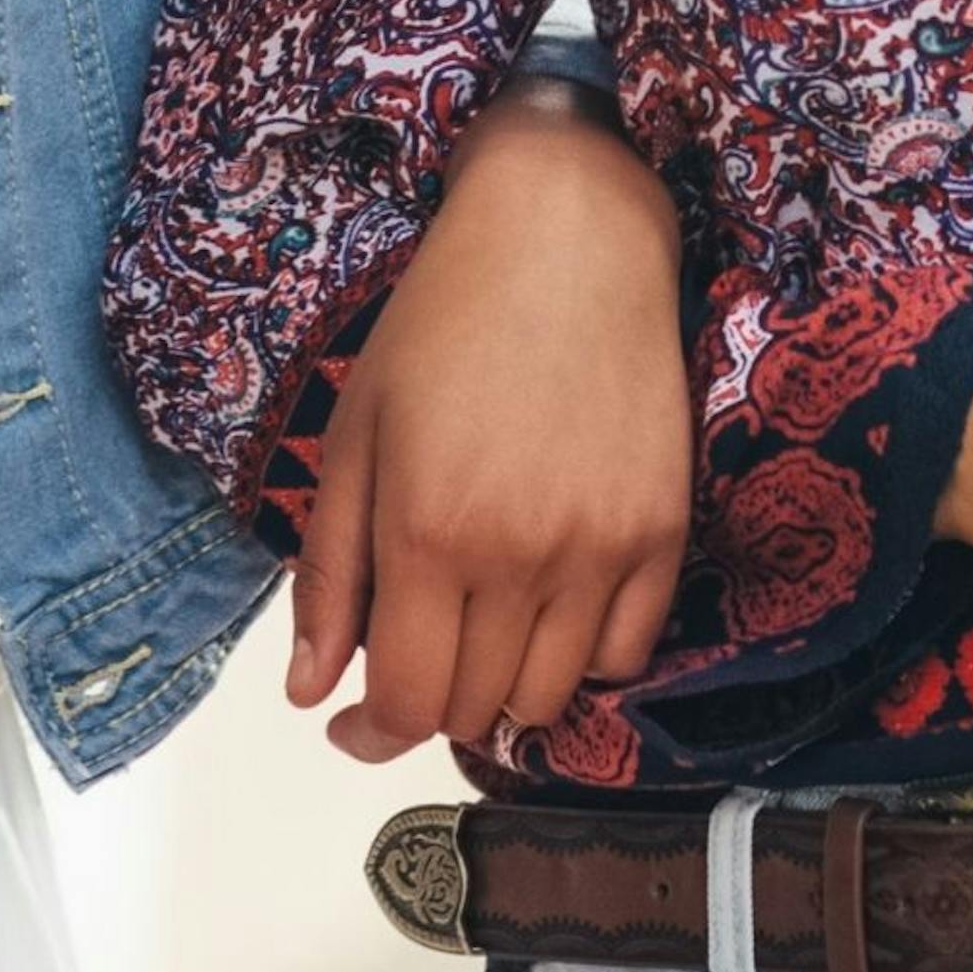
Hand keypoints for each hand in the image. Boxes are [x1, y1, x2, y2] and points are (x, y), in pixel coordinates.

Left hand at [294, 86, 693, 765]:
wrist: (566, 238)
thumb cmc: (443, 323)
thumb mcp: (355, 435)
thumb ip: (329, 573)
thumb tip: (309, 693)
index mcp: (427, 532)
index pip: (404, 701)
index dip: (369, 733)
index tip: (351, 722)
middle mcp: (519, 556)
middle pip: (474, 708)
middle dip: (429, 699)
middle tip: (414, 647)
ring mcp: (601, 549)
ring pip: (551, 698)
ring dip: (504, 687)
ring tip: (480, 629)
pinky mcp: (663, 532)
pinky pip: (625, 653)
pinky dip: (581, 655)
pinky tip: (550, 603)